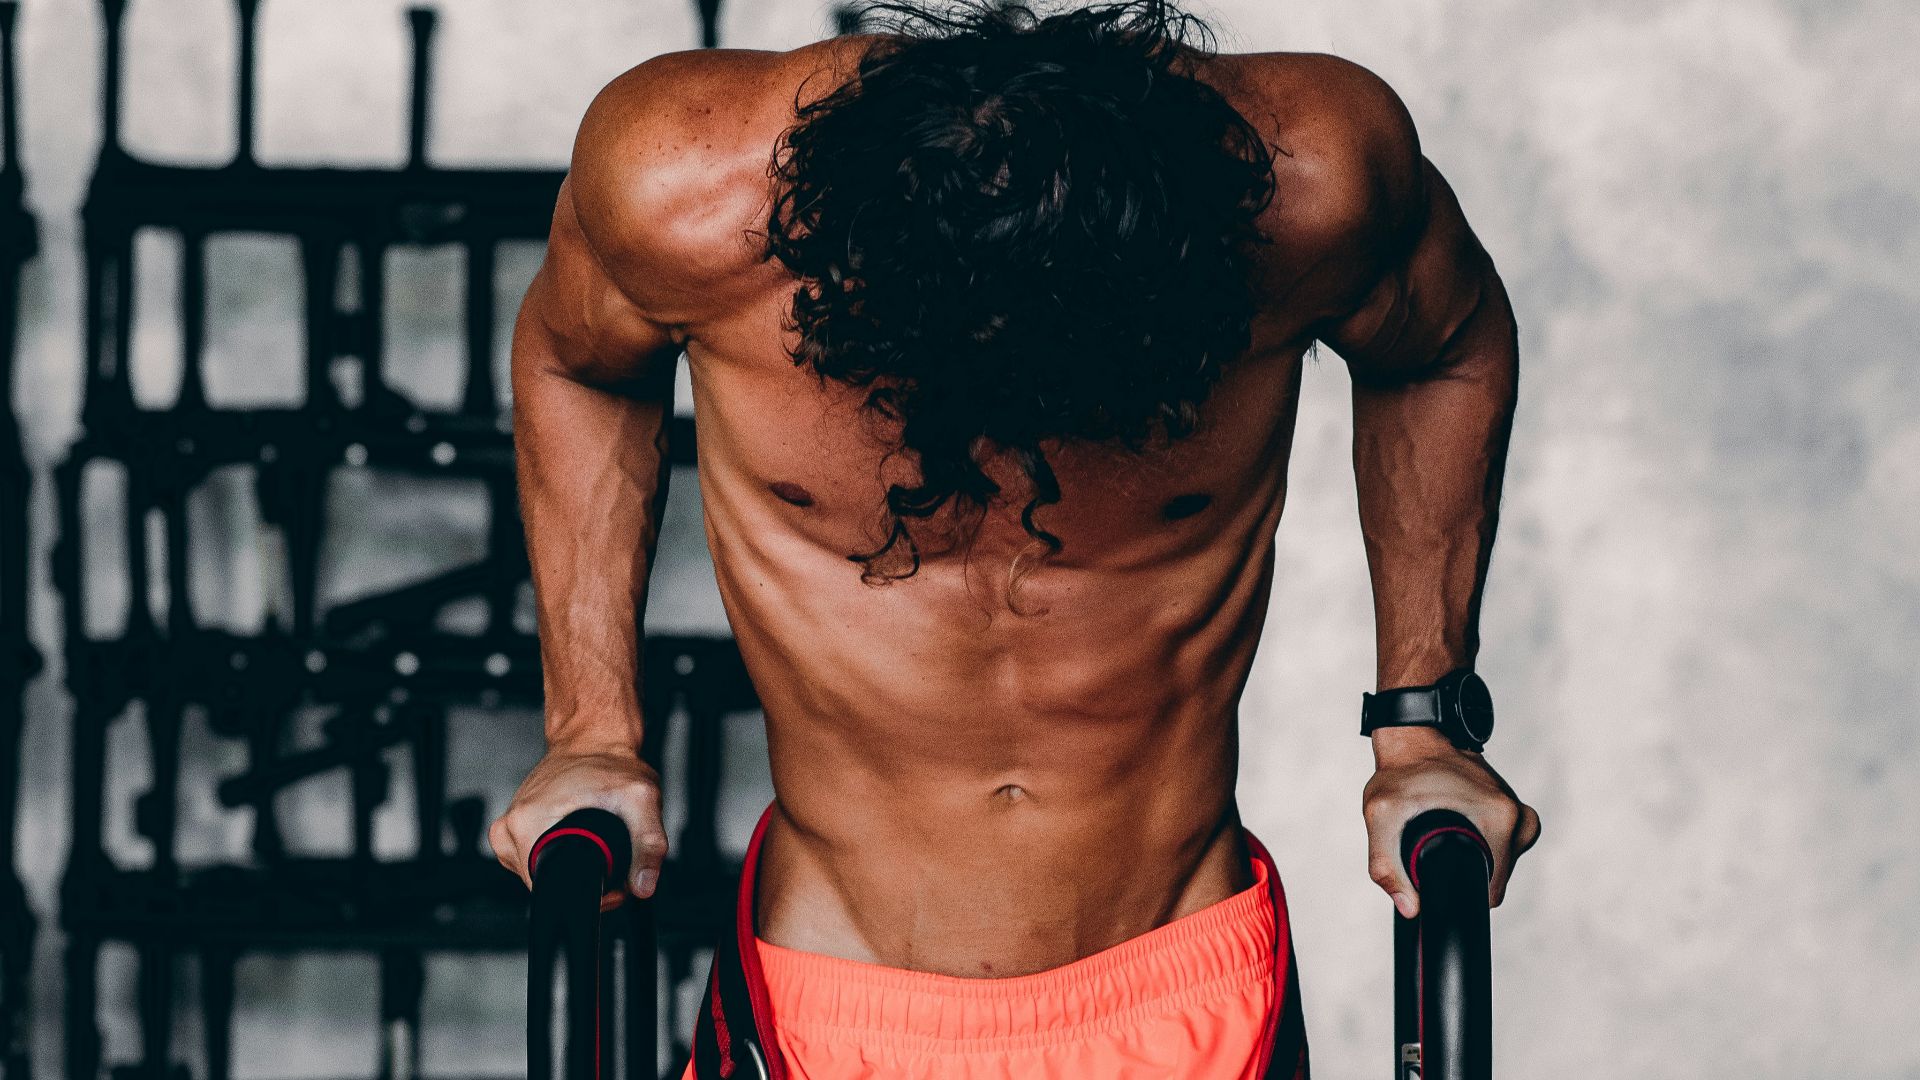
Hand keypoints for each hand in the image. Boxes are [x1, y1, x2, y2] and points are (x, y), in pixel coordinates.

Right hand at [490, 744, 668, 907]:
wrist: (593, 737)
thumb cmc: (610, 762)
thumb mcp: (642, 800)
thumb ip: (649, 844)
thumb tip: (644, 884)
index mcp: (527, 822)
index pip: (546, 888)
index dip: (585, 894)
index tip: (609, 881)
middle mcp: (510, 826)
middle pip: (544, 883)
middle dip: (581, 880)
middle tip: (609, 855)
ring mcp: (509, 826)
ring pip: (539, 873)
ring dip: (570, 868)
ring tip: (593, 840)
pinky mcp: (516, 825)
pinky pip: (533, 858)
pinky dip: (558, 855)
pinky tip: (575, 837)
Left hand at [1362, 726, 1539, 917]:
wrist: (1414, 736)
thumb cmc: (1399, 772)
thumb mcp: (1381, 817)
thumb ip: (1386, 867)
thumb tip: (1411, 909)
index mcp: (1500, 820)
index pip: (1491, 889)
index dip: (1461, 892)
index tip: (1436, 877)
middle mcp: (1518, 816)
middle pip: (1495, 876)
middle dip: (1464, 870)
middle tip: (1432, 844)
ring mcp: (1518, 811)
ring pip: (1499, 862)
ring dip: (1471, 855)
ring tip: (1441, 830)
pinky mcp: (1511, 808)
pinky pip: (1501, 845)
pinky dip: (1479, 843)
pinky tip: (1454, 826)